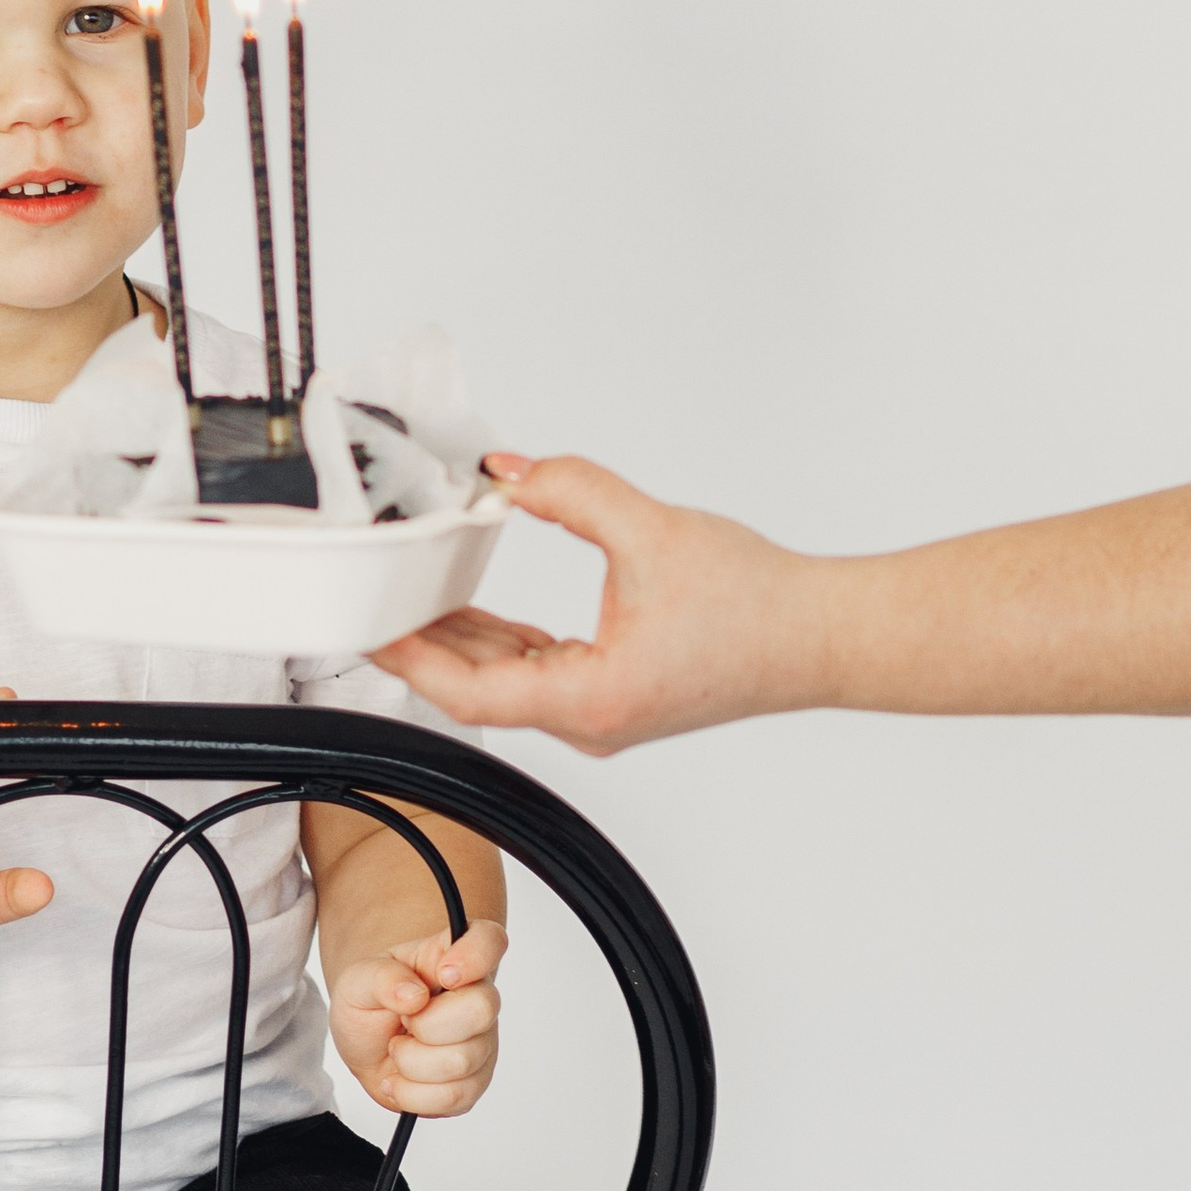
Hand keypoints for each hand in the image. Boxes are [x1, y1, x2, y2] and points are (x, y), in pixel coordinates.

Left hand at [326, 921, 506, 1119]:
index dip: (476, 956)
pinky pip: (456, 1097)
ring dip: (411, 1061)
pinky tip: (400, 1080)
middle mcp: (477, 999)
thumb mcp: (357, 981)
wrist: (366, 1046)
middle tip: (403, 1021)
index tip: (444, 973)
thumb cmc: (370, 1005)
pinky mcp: (474, 1083)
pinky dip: (414, 1094)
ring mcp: (481, 1043)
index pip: (489, 941)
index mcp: (452, 959)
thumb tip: (413, 994)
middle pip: (482, 1008)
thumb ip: (381, 978)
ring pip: (462, 1060)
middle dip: (426, 1024)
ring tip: (398, 1049)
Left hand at [376, 454, 827, 755]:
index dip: (409, 656)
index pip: (468, 690)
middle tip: (372, 597)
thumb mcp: (653, 532)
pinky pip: (535, 671)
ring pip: (504, 680)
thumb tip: (509, 471)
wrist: (823, 636)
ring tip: (409, 593)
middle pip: (476, 687)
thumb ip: (573, 492)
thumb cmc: (760, 606)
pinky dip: (499, 640)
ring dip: (459, 638)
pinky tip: (471, 608)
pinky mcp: (614, 693)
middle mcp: (589, 719)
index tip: (368, 625)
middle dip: (421, 640)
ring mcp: (600, 712)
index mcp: (591, 698)